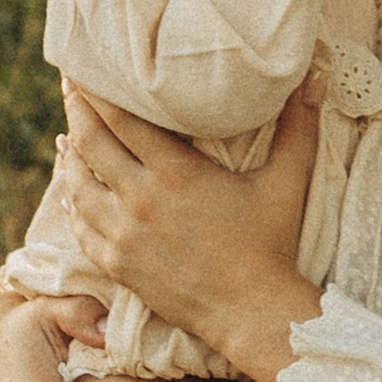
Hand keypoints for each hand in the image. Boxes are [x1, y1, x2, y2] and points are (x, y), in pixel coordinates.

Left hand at [54, 78, 321, 381]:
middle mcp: (141, 201)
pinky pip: (82, 231)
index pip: (122, 120)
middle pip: (92, 145)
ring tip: (65, 136)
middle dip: (77, 112)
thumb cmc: (272, 244)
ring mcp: (125, 237)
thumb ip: (299, 126)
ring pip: (79, 188)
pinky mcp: (120, 267)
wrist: (252, 313)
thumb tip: (316, 77)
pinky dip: (72, 207)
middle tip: (70, 88)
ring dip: (70, 159)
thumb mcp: (287, 181)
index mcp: (176, 173)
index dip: (99, 92)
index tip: (86, 69)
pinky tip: (70, 194)